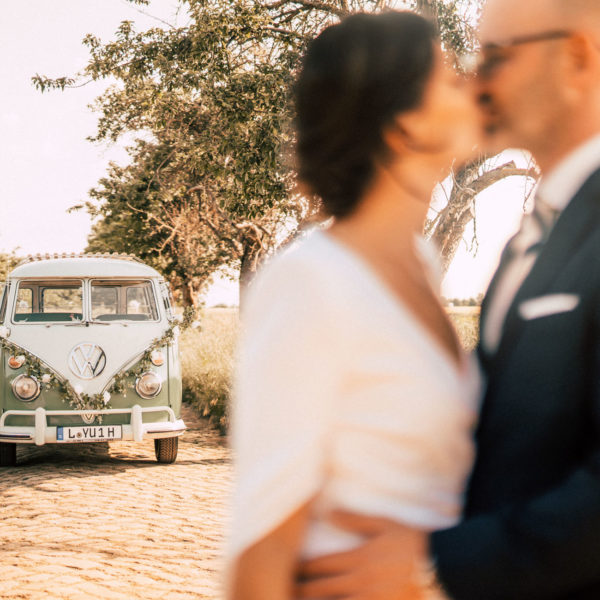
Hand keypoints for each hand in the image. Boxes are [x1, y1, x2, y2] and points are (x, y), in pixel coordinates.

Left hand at [295, 511, 429, 599]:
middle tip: (285, 587)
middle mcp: (360, 583)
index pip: (320, 564)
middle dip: (300, 589)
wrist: (446, 571)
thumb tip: (329, 513)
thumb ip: (357, 520)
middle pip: (319, 590)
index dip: (301, 567)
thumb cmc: (416, 545)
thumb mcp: (387, 525)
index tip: (288, 567)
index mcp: (359, 559)